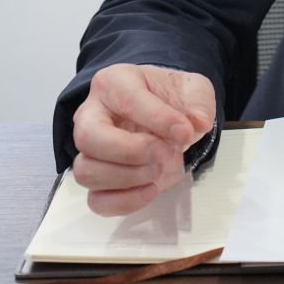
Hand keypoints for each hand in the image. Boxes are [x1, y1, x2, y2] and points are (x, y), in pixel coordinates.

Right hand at [70, 64, 215, 215]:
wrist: (168, 117)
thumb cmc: (172, 98)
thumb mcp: (193, 89)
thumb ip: (198, 102)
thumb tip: (195, 124)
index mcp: (114, 83)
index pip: (126, 99)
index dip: (157, 119)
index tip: (184, 132)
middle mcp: (91, 115)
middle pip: (87, 137)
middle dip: (130, 151)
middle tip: (163, 152)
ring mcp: (89, 150)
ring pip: (85, 172)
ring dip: (129, 177)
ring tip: (159, 168)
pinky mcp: (98, 180)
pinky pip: (96, 201)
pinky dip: (125, 201)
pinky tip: (151, 188)